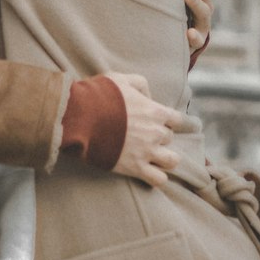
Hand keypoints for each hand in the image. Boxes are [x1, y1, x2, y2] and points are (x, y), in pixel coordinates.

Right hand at [104, 73, 181, 187]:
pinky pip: (159, 180)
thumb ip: (141, 84)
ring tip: (156, 158)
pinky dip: (157, 178)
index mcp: (155, 111)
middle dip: (160, 137)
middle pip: (169, 138)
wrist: (82, 118)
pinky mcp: (136, 168)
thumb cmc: (100, 96)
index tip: (176, 123)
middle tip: (147, 137)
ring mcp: (147, 152)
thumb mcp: (121, 79)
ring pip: (172, 161)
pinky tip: (149, 173)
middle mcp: (155, 132)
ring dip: (166, 159)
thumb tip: (149, 96)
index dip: (174, 121)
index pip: (177, 119)